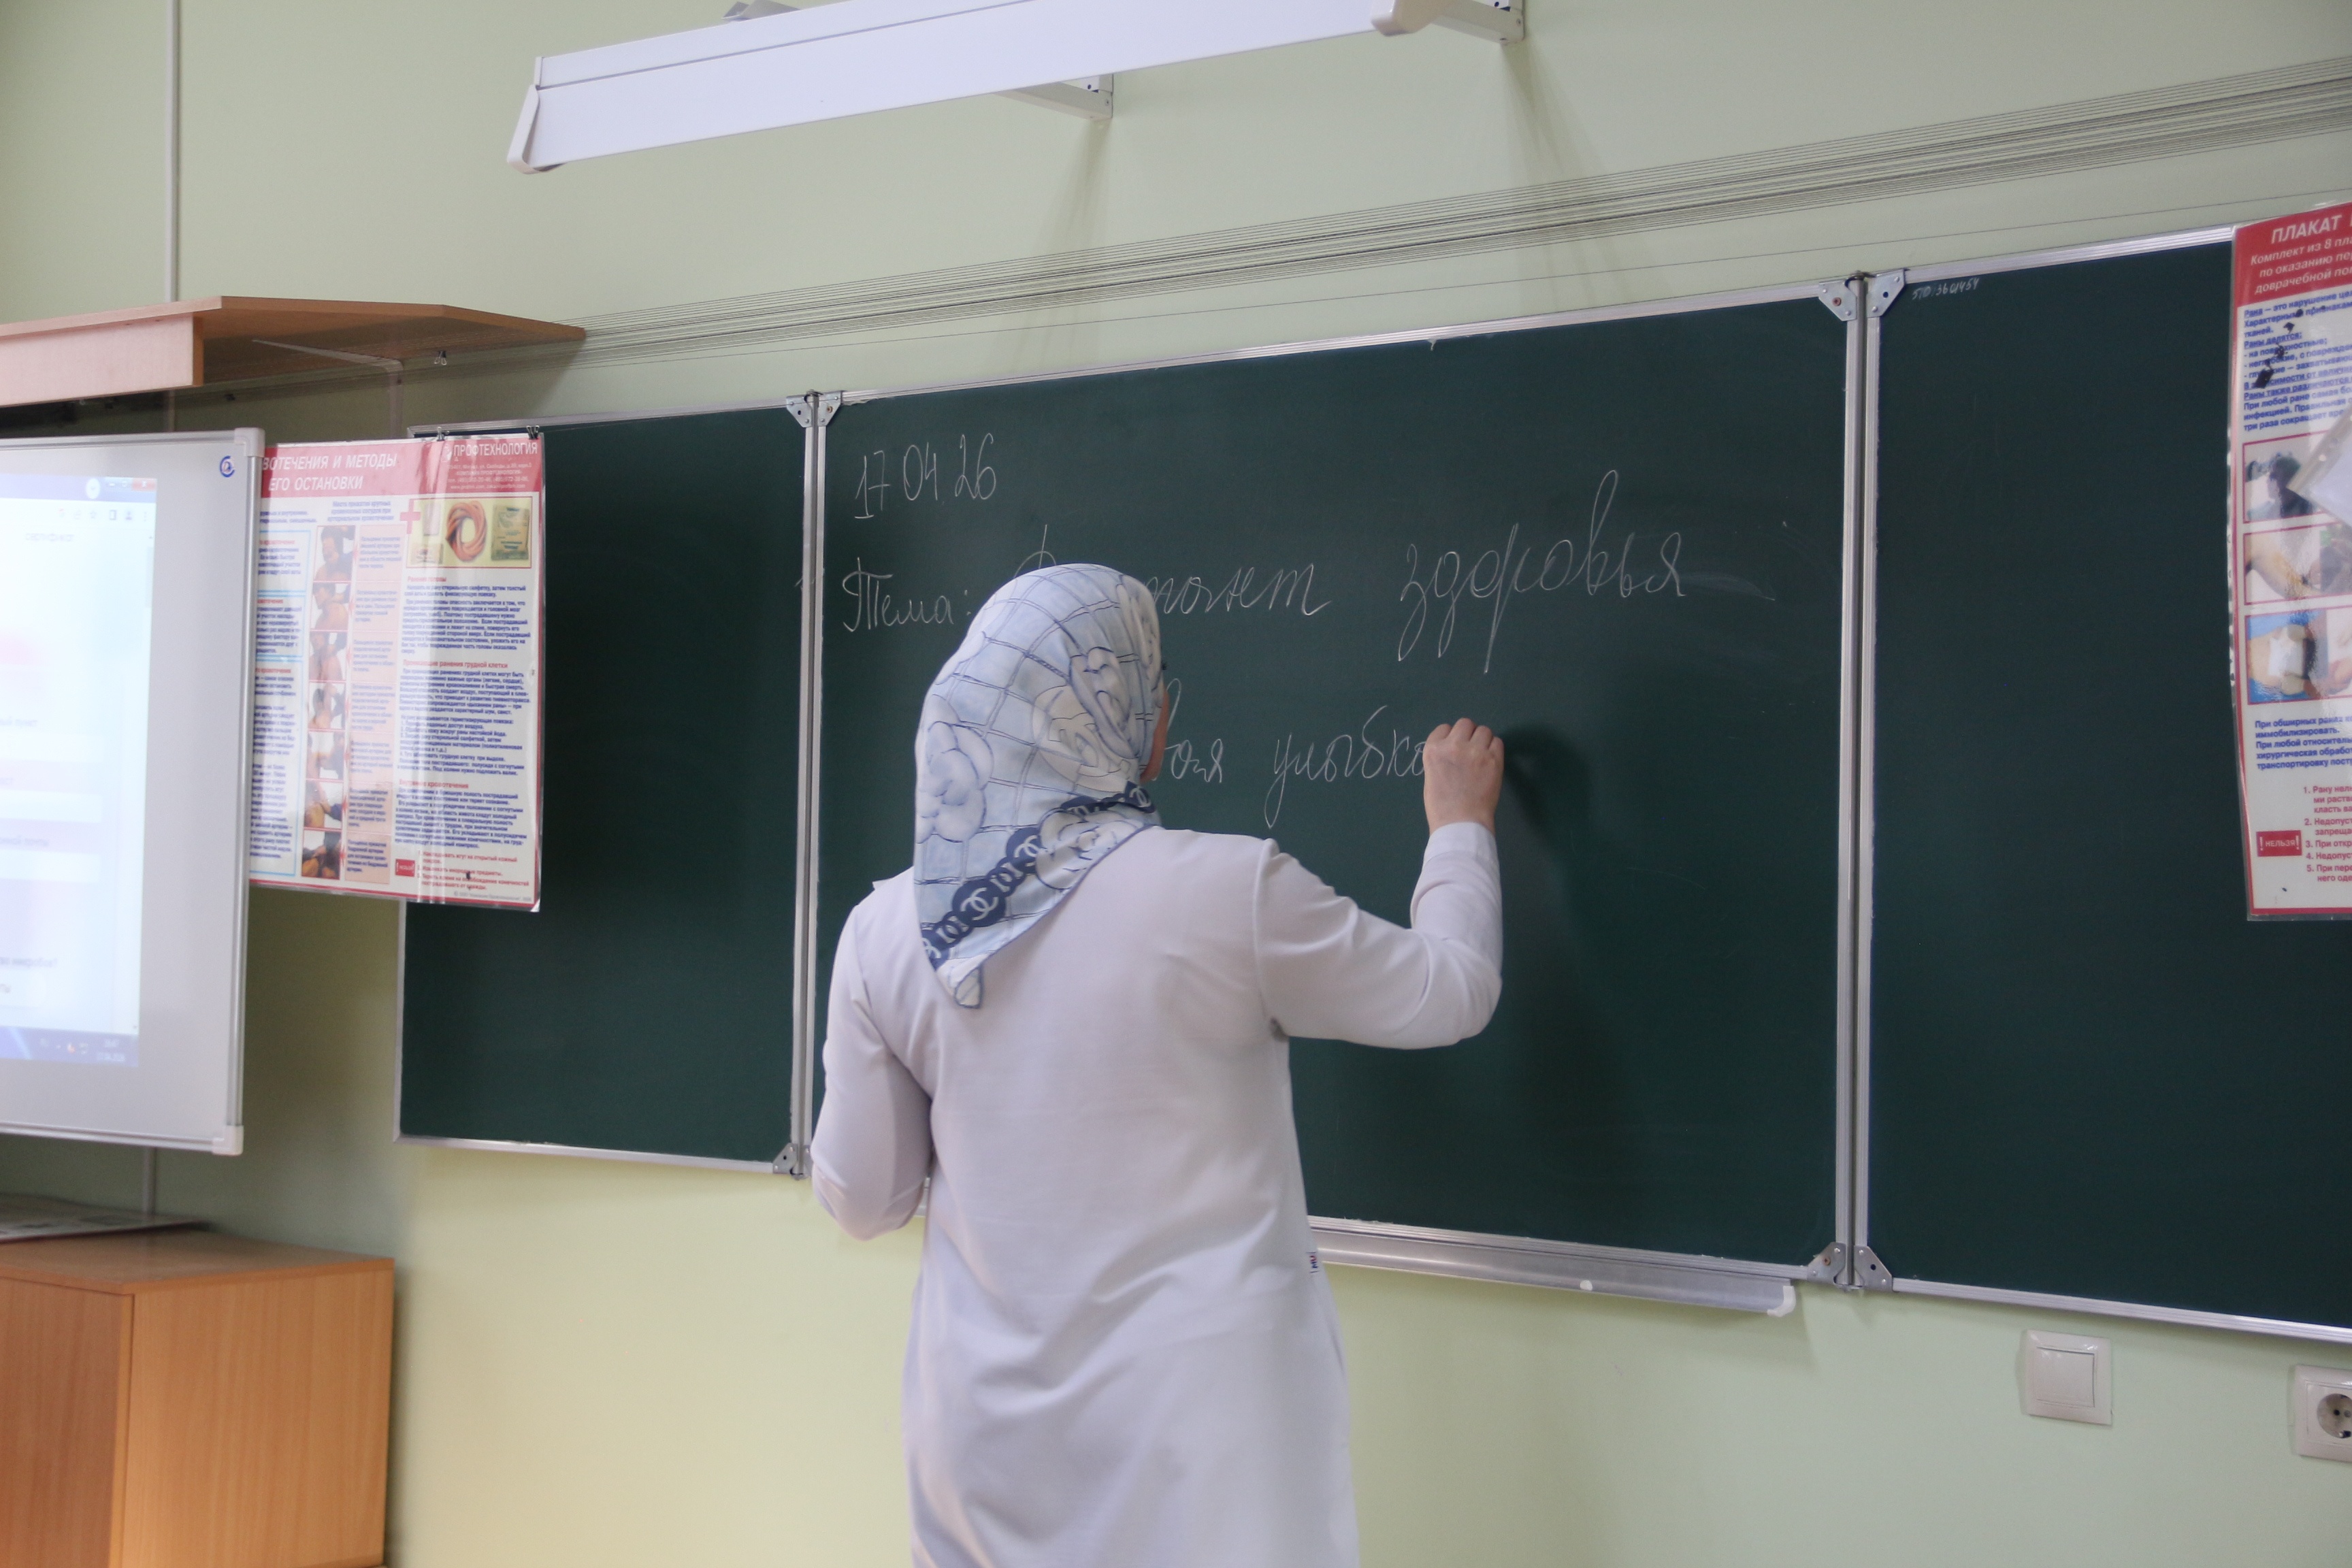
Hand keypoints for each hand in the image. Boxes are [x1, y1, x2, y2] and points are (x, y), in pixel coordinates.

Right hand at [1423, 718, 1503, 832]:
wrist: (1460, 822)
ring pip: (1484, 730)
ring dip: (1483, 741)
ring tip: (1481, 757)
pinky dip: (1494, 749)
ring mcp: (1475, 751)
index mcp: (1433, 750)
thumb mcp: (1431, 776)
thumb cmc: (1441, 806)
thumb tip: (1455, 750)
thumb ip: (1442, 758)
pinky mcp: (1493, 759)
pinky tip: (1490, 763)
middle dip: (1468, 735)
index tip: (1454, 749)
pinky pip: (1498, 742)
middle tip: (1470, 752)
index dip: (1451, 737)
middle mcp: (1453, 745)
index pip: (1444, 728)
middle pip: (1465, 724)